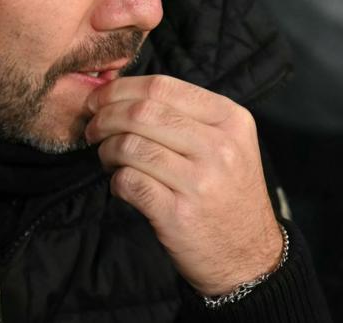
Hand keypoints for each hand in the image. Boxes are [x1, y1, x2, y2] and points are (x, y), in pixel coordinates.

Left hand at [85, 75, 282, 295]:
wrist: (250, 256)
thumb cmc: (228, 193)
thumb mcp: (227, 143)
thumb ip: (187, 115)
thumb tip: (123, 95)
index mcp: (230, 119)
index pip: (163, 86)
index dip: (120, 89)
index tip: (98, 99)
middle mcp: (218, 147)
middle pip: (142, 113)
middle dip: (105, 116)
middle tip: (92, 128)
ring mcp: (200, 182)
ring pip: (130, 146)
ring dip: (107, 150)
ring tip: (108, 158)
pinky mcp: (178, 214)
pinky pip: (129, 182)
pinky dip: (115, 180)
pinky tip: (121, 184)